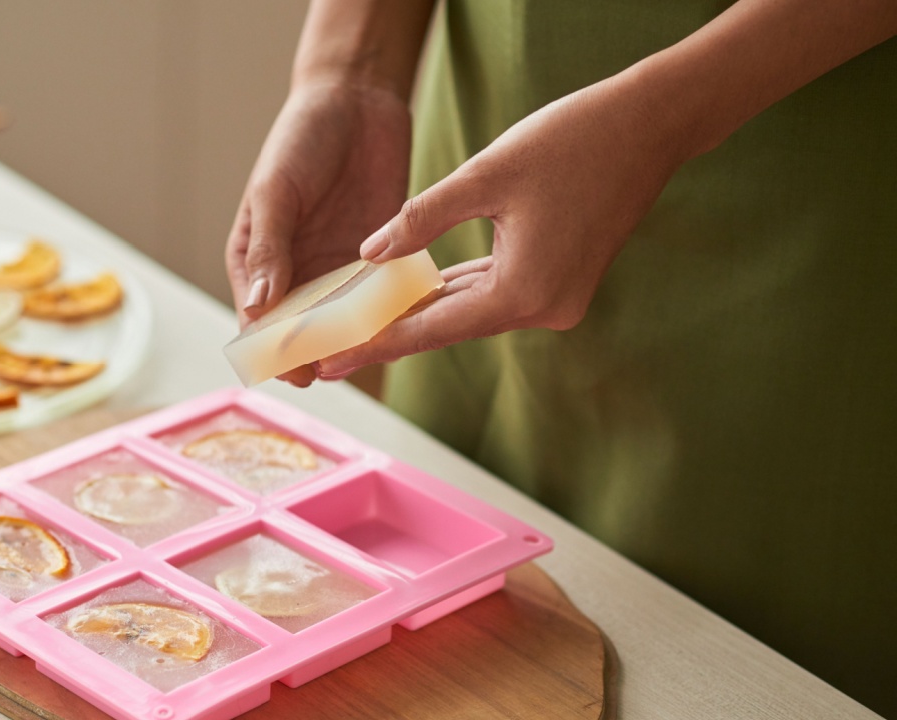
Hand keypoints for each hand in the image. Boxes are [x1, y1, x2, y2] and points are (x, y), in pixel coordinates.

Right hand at [226, 80, 411, 385]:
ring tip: (377, 354)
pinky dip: (393, 312)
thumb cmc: (300, 138)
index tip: (296, 372)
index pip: (260, 322)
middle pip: (305, 331)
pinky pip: (384, 296)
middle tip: (343, 370)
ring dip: (359, 338)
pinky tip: (409, 324)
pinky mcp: (379, 256)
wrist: (356, 99)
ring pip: (347, 322)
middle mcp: (297, 273)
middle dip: (321, 354)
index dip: (276, 351)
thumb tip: (257, 308)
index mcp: (257, 261)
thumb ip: (269, 248)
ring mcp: (338, 268)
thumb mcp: (276, 191)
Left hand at [314, 78, 689, 378]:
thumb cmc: (570, 141)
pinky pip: (495, 293)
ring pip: (471, 310)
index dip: (376, 343)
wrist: (650, 125)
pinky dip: (456, 292)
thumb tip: (370, 254)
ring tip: (362, 324)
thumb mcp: (484, 175)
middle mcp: (544, 310)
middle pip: (448, 327)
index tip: (330, 361)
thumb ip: (421, 218)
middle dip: (390, 334)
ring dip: (422, 313)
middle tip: (331, 350)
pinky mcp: (562, 283)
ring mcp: (557, 300)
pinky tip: (417, 293)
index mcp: (523, 291)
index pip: (430, 328)